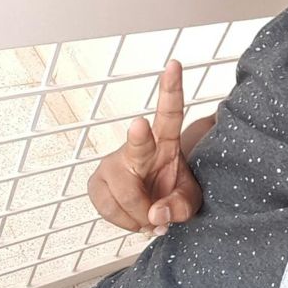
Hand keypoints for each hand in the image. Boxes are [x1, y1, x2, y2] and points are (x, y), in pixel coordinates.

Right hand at [87, 60, 203, 236]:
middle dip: (138, 137)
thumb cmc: (173, 195)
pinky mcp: (96, 183)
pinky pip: (108, 209)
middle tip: (140, 126)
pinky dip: (125, 222)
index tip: (175, 65)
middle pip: (138, 144)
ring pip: (125, 194)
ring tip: (150, 216)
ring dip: (140, 215)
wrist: (151, 208)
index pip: (170, 112)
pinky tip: (135, 218)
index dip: (171, 89)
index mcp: (166, 141)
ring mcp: (113, 164)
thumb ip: (180, 208)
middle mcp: (137, 147)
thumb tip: (155, 214)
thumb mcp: (190, 203)